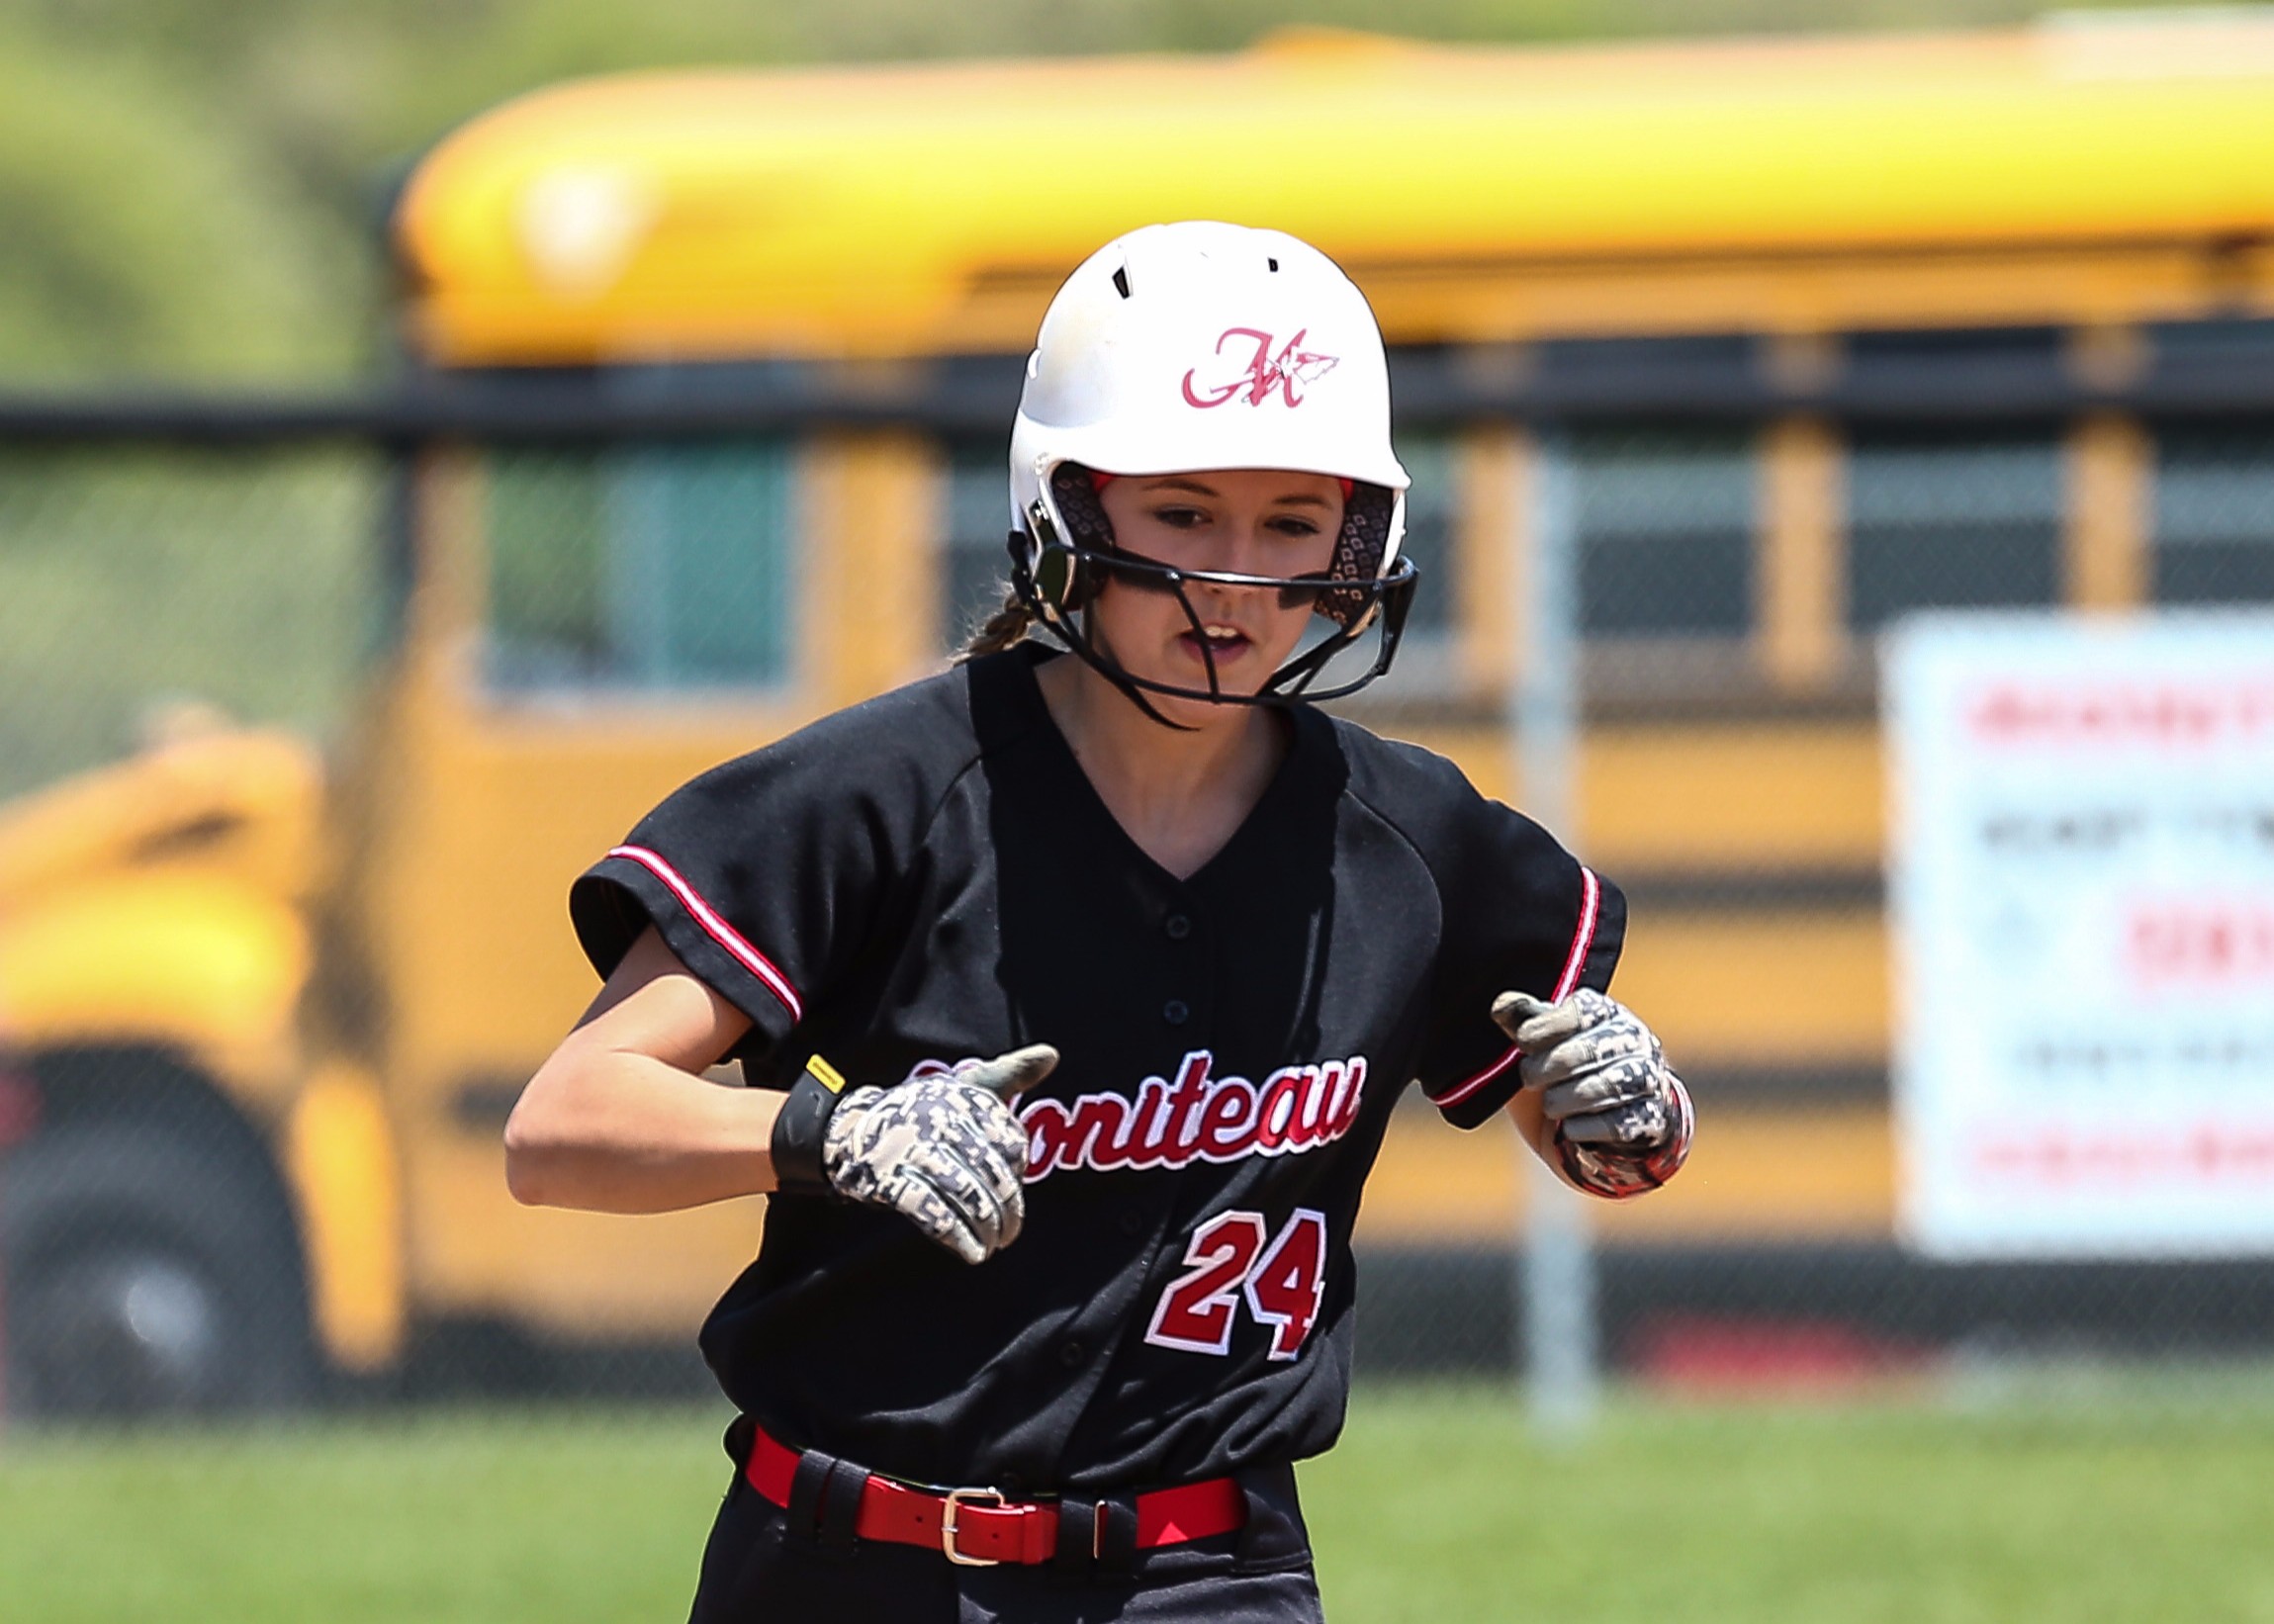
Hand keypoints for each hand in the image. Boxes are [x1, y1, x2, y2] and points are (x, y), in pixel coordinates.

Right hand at [821, 1044, 1057, 1263]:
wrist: (852, 1128)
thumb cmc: (921, 1109)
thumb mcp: (965, 1085)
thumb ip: (1009, 1074)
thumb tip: (1051, 1055)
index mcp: (964, 1100)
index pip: (1012, 1144)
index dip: (1018, 1171)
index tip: (1011, 1187)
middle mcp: (941, 1121)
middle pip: (991, 1173)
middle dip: (1007, 1209)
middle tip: (1010, 1232)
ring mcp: (914, 1150)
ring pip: (966, 1194)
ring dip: (986, 1227)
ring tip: (993, 1245)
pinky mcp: (890, 1180)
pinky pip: (932, 1213)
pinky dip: (957, 1237)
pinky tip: (972, 1252)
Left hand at [1491, 988, 1690, 1196]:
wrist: (1609, 1119)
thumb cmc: (1567, 1071)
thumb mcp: (1542, 1045)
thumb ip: (1523, 1023)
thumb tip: (1500, 1006)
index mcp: (1605, 1014)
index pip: (1579, 1012)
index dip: (1545, 1027)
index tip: (1523, 1041)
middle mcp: (1633, 1040)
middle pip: (1589, 1050)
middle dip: (1549, 1067)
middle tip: (1527, 1078)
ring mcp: (1648, 1077)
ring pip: (1607, 1086)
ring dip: (1567, 1098)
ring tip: (1550, 1105)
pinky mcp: (1651, 1116)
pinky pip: (1619, 1123)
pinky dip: (1586, 1128)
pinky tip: (1568, 1129)